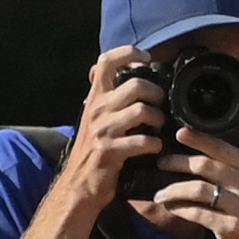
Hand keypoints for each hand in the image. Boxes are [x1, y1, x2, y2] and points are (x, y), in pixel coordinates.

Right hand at [56, 47, 164, 208]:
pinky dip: (155, 144)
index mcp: (95, 98)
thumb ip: (107, 96)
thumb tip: (119, 69)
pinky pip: (143, 140)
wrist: (78, 186)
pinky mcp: (109, 152)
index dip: (128, 53)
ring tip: (158, 128)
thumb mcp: (94, 117)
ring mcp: (102, 131)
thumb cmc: (92, 150)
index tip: (145, 59)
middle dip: (156, 94)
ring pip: (142, 110)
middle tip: (160, 105)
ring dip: (158, 119)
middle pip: (136, 84)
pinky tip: (154, 147)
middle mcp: (97, 110)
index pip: (106, 61)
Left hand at [151, 108, 238, 238]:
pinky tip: (171, 207)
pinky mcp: (230, 227)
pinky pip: (198, 213)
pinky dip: (180, 209)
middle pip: (206, 165)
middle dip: (178, 161)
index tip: (179, 132)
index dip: (200, 137)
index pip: (223, 146)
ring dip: (174, 189)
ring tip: (160, 192)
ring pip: (199, 189)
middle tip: (161, 161)